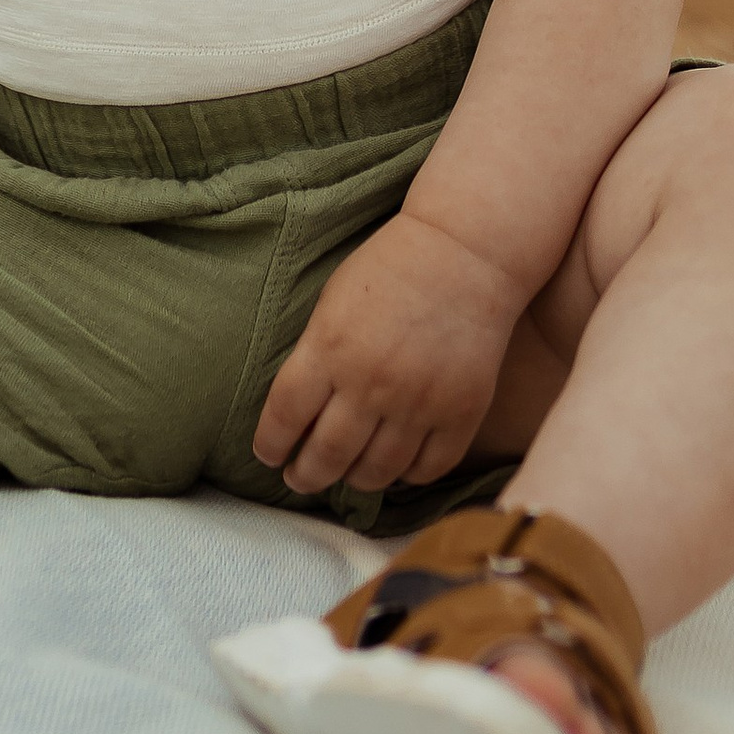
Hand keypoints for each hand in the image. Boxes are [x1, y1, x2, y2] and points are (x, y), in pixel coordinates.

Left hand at [252, 213, 525, 498]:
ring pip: (376, 472)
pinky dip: (406, 476)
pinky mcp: (461, 413)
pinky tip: (395, 466)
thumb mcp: (333, 301)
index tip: (269, 455)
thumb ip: (315, 354)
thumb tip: (299, 412)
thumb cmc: (390, 268)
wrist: (465, 252)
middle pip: (327, 455)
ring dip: (353, 480)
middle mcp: (371, 383)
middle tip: (300, 478)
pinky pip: (427, 469)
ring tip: (345, 475)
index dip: (271, 445)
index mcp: (330, 348)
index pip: (285, 417)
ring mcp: (419, 403)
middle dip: (306, 475)